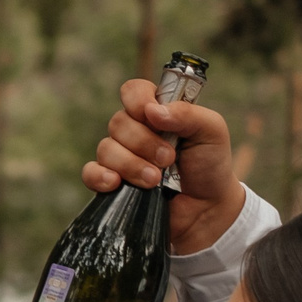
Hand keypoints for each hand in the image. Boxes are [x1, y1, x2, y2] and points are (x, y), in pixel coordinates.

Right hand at [81, 76, 244, 253]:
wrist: (206, 209)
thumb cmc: (210, 166)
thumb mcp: (212, 132)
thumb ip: (188, 114)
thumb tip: (152, 111)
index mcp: (157, 112)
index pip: (133, 91)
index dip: (137, 100)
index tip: (152, 115)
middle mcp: (135, 131)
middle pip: (119, 122)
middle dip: (143, 142)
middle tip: (168, 159)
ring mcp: (121, 157)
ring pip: (106, 148)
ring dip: (132, 165)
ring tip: (155, 180)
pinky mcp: (111, 183)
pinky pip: (90, 172)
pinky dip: (100, 176)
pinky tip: (117, 184)